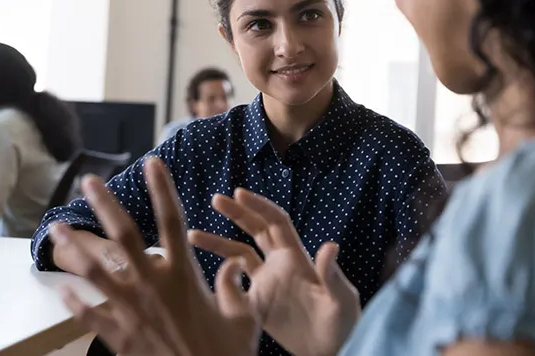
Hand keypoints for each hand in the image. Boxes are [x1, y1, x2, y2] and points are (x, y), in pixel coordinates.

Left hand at [48, 158, 259, 355]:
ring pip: (95, 272)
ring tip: (56, 228)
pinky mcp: (119, 337)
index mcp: (184, 275)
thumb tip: (232, 266)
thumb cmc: (225, 355)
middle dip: (106, 205)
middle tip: (90, 181)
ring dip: (74, 248)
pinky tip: (63, 291)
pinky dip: (75, 304)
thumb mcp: (243, 318)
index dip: (162, 188)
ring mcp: (132, 310)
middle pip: (124, 236)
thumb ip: (234, 287)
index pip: (172, 220)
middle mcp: (153, 286)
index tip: (153, 163)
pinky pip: (90, 316)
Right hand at [189, 188, 360, 355]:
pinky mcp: (258, 303)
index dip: (258, 206)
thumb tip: (330, 246)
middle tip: (216, 199)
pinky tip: (204, 275)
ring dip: (218, 243)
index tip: (238, 194)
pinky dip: (220, 279)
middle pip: (255, 229)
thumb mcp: (340, 298)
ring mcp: (267, 282)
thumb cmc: (342, 322)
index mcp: (296, 256)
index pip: (275, 222)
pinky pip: (234, 287)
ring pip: (238, 254)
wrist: (330, 349)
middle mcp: (279, 264)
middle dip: (236, 212)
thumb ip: (330, 273)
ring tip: (192, 235)